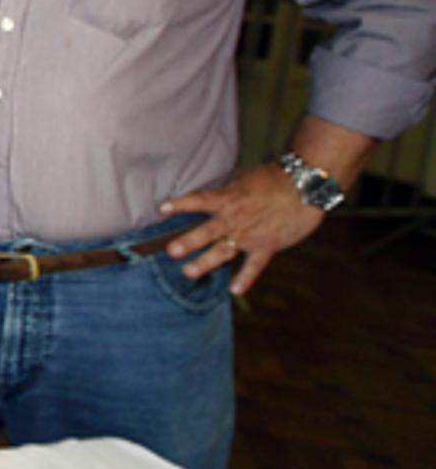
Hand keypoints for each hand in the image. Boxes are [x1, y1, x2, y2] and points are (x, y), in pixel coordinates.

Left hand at [161, 162, 324, 295]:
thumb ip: (225, 190)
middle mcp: (235, 219)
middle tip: (171, 251)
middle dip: (188, 242)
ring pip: (224, 251)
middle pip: (206, 232)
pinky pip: (255, 265)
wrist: (306, 186)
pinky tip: (235, 290)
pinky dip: (246, 278)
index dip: (180, 204)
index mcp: (227, 199)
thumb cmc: (274, 179)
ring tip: (188, 272)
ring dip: (206, 262)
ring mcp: (250, 234)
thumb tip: (208, 194)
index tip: (162, 209)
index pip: (199, 200)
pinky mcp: (267, 246)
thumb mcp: (243, 178)